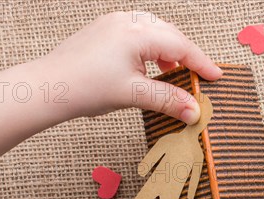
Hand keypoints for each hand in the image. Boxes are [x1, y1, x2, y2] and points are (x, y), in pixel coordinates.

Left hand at [40, 11, 222, 123]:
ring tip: (173, 72)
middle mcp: (127, 21)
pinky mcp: (103, 31)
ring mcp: (113, 23)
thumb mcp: (134, 95)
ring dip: (168, 52)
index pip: (181, 46)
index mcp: (137, 33)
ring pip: (153, 32)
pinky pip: (137, 34)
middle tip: (200, 76)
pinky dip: (150, 50)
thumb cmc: (85, 88)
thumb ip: (168, 100)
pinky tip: (148, 67)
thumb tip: (195, 111)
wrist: (47, 87)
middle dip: (187, 56)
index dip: (201, 63)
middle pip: (170, 35)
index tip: (216, 77)